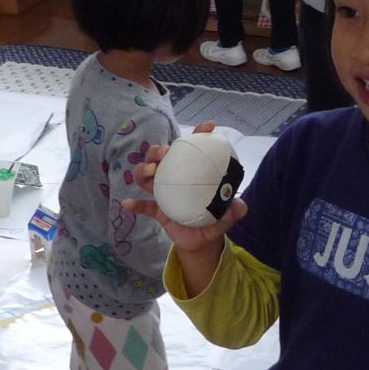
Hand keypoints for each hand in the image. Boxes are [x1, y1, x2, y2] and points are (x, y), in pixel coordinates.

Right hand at [121, 122, 246, 254]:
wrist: (200, 243)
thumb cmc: (213, 221)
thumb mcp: (226, 217)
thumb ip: (233, 212)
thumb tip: (240, 205)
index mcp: (192, 173)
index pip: (194, 149)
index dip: (199, 134)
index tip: (208, 126)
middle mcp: (174, 178)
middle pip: (160, 157)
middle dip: (158, 150)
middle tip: (165, 153)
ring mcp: (163, 192)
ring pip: (146, 176)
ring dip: (144, 170)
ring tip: (149, 172)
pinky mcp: (157, 210)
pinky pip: (144, 205)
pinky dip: (135, 204)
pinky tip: (129, 204)